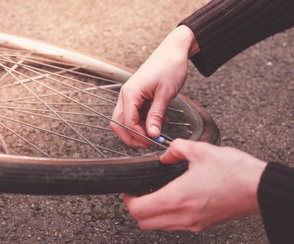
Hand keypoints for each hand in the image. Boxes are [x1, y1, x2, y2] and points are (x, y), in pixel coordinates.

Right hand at [111, 25, 198, 146]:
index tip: (153, 142)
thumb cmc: (170, 66)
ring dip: (139, 130)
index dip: (139, 135)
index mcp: (130, 93)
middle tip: (149, 144)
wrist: (174, 50)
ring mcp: (130, 96)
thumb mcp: (165, 94)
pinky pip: (136, 114)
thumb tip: (152, 134)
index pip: (127, 123)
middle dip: (132, 137)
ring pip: (126, 121)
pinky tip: (159, 123)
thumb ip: (156, 116)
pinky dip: (144, 122)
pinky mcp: (137, 96)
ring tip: (157, 133)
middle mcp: (126, 95)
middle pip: (119, 124)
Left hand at [124, 139, 266, 231]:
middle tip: (141, 193)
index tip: (131, 189)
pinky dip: (168, 217)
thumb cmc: (234, 171)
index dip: (128, 200)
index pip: (138, 210)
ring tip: (158, 195)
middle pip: (144, 224)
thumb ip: (176, 149)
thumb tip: (166, 154)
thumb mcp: (201, 150)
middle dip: (137, 209)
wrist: (259, 188)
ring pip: (159, 227)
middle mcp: (183, 216)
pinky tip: (177, 199)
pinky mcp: (203, 226)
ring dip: (152, 214)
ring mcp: (193, 224)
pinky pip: (176, 226)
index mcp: (177, 198)